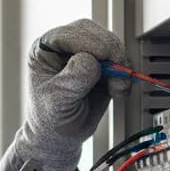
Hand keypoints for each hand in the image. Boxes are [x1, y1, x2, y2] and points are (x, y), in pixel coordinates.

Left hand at [8, 18, 128, 170]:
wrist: (61, 136)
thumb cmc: (49, 119)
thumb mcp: (56, 100)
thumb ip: (72, 79)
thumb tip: (90, 61)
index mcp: (45, 49)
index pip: (70, 34)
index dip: (90, 43)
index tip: (104, 58)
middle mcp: (65, 46)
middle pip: (94, 34)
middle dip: (110, 52)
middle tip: (116, 72)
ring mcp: (85, 54)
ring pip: (110, 44)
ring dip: (119, 65)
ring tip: (116, 88)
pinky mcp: (101, 65)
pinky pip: (119, 60)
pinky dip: (124, 74)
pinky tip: (118, 90)